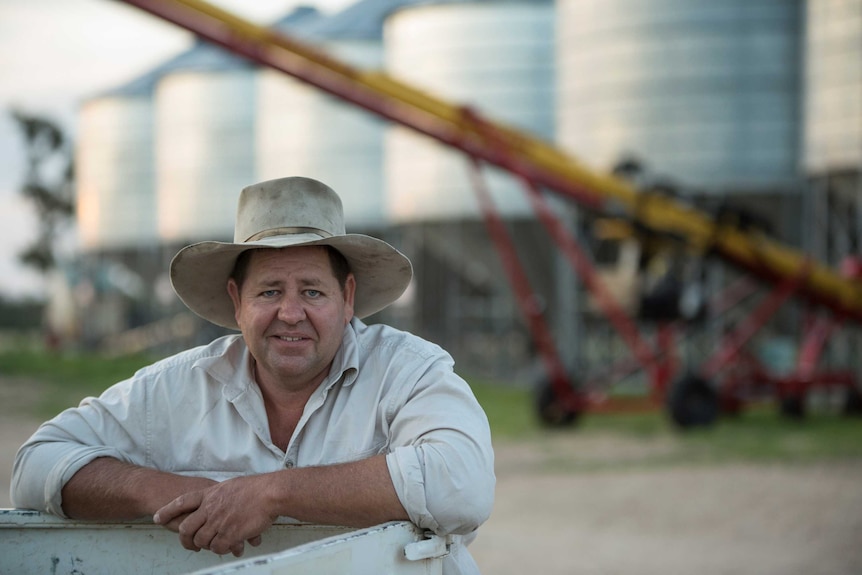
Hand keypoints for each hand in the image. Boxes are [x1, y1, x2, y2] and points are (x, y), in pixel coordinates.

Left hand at [154, 475, 274, 556]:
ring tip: (217, 544)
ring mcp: (218, 521)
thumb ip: (219, 495)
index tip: (157, 517)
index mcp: (210, 494)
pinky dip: (221, 550)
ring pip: (201, 541)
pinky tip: (230, 546)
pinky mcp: (229, 533)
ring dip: (207, 545)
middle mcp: (210, 508)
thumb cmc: (256, 488)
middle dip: (185, 539)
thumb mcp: (231, 486)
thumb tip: (216, 502)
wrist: (270, 493)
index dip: (167, 510)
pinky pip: (218, 548)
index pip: (182, 502)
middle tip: (190, 545)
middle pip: (185, 527)